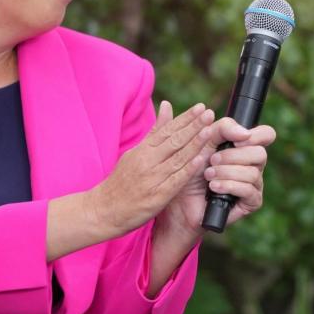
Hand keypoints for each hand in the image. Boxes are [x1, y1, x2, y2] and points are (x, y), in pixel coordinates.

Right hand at [87, 101, 213, 237]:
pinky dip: (188, 170)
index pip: (167, 130)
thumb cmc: (123, 179)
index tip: (201, 107)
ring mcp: (153, 178)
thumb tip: (167, 105)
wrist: (104, 209)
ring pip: (177, 158)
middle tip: (209, 113)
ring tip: (209, 131)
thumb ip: (155, 130)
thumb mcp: (136, 151)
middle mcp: (148, 161)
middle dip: (194, 126)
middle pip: (174, 141)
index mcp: (143, 149)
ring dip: (195, 144)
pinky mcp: (158, 196)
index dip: (185, 118)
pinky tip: (200, 160)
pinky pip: (176, 181)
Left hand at [157, 116, 276, 236]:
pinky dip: (229, 186)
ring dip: (227, 172)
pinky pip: (249, 190)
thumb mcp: (202, 141)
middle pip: (261, 153)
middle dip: (233, 156)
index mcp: (245, 146)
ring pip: (253, 173)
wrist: (179, 199)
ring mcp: (254, 183)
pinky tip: (214, 187)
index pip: (266, 134)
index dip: (256, 135)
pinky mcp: (251, 201)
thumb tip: (244, 131)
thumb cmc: (189, 168)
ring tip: (208, 175)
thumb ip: (220, 128)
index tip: (237, 140)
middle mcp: (253, 164)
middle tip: (212, 160)